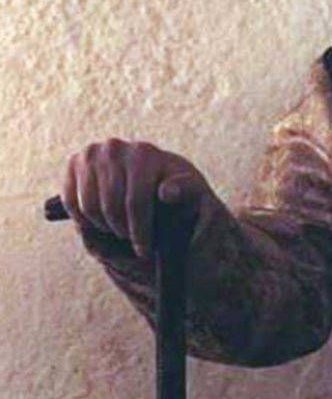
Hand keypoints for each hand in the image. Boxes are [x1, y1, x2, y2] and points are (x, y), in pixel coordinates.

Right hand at [61, 138, 212, 258]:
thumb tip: (167, 192)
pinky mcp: (75, 164)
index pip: (136, 202)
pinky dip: (84, 220)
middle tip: (131, 241)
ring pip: (90, 207)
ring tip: (119, 233)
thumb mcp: (192, 189)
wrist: (155, 172)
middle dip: (122, 231)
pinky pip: (72, 203)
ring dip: (104, 227)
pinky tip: (102, 225)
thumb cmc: (177, 186)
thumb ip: (186, 189)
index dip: (140, 231)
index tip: (144, 250)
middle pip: (110, 207)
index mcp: (144, 153)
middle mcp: (115, 149)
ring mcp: (92, 154)